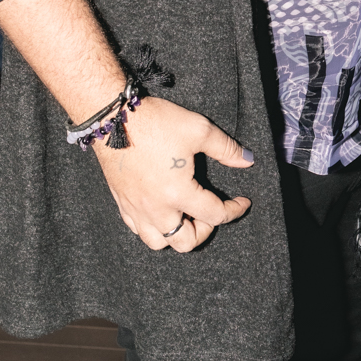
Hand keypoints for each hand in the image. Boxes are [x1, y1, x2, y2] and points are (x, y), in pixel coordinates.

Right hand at [95, 95, 253, 252]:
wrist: (113, 118)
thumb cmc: (155, 122)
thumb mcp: (198, 130)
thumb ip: (226, 148)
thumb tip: (247, 159)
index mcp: (178, 193)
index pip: (215, 215)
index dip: (235, 210)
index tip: (242, 202)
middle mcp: (156, 208)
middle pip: (185, 242)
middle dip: (204, 230)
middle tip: (209, 211)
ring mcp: (136, 208)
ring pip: (158, 242)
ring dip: (176, 234)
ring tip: (184, 214)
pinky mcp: (122, 202)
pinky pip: (137, 229)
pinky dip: (153, 227)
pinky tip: (160, 210)